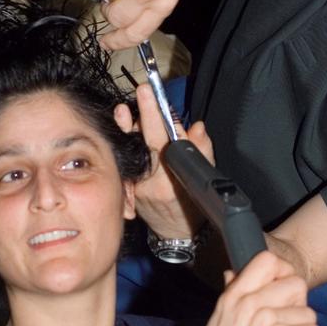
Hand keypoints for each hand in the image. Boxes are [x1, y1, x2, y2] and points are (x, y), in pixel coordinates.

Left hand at [114, 83, 211, 240]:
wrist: (175, 233)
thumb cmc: (193, 206)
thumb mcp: (204, 179)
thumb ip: (202, 151)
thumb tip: (197, 127)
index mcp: (174, 179)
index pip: (168, 140)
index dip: (162, 116)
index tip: (156, 95)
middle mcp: (153, 182)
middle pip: (147, 142)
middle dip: (145, 115)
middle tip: (144, 91)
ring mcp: (136, 186)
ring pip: (133, 150)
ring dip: (129, 128)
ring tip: (125, 111)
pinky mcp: (126, 188)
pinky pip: (125, 161)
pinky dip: (125, 143)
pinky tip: (122, 129)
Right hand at [196, 251, 324, 325]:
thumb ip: (229, 298)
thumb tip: (232, 274)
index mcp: (232, 299)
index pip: (266, 260)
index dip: (283, 272)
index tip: (285, 291)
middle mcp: (250, 305)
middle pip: (295, 284)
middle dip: (299, 305)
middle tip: (291, 325)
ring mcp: (268, 322)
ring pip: (308, 312)